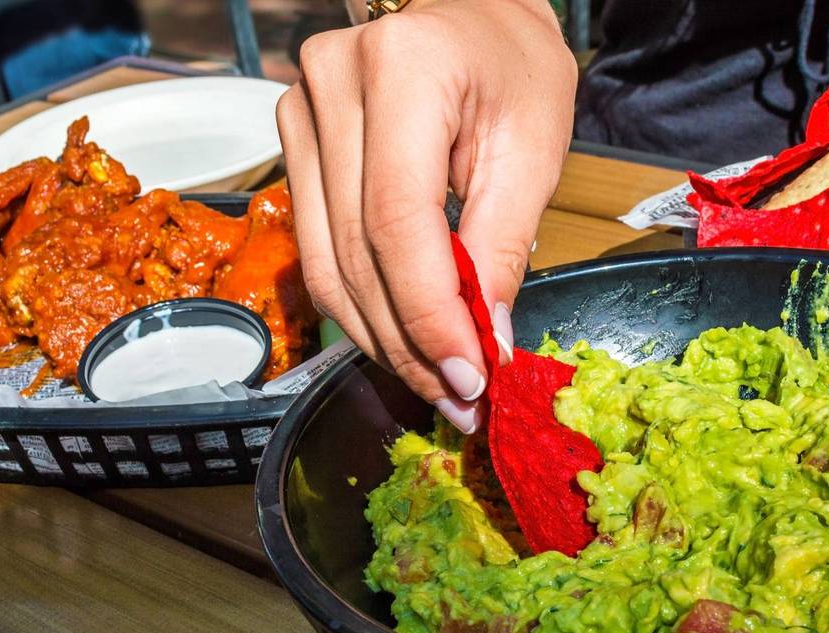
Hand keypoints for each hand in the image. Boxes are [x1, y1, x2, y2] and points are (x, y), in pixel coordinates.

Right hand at [277, 0, 575, 432]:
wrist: (466, 10)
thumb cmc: (510, 60)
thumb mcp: (533, 143)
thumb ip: (502, 243)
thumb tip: (482, 341)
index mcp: (403, 68)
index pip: (396, 221)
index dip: (428, 313)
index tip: (467, 375)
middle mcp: (331, 85)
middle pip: (356, 252)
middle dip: (409, 342)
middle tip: (458, 398)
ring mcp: (300, 112)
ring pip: (327, 263)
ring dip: (381, 336)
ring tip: (435, 380)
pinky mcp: (294, 143)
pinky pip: (318, 248)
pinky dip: (362, 304)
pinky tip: (402, 336)